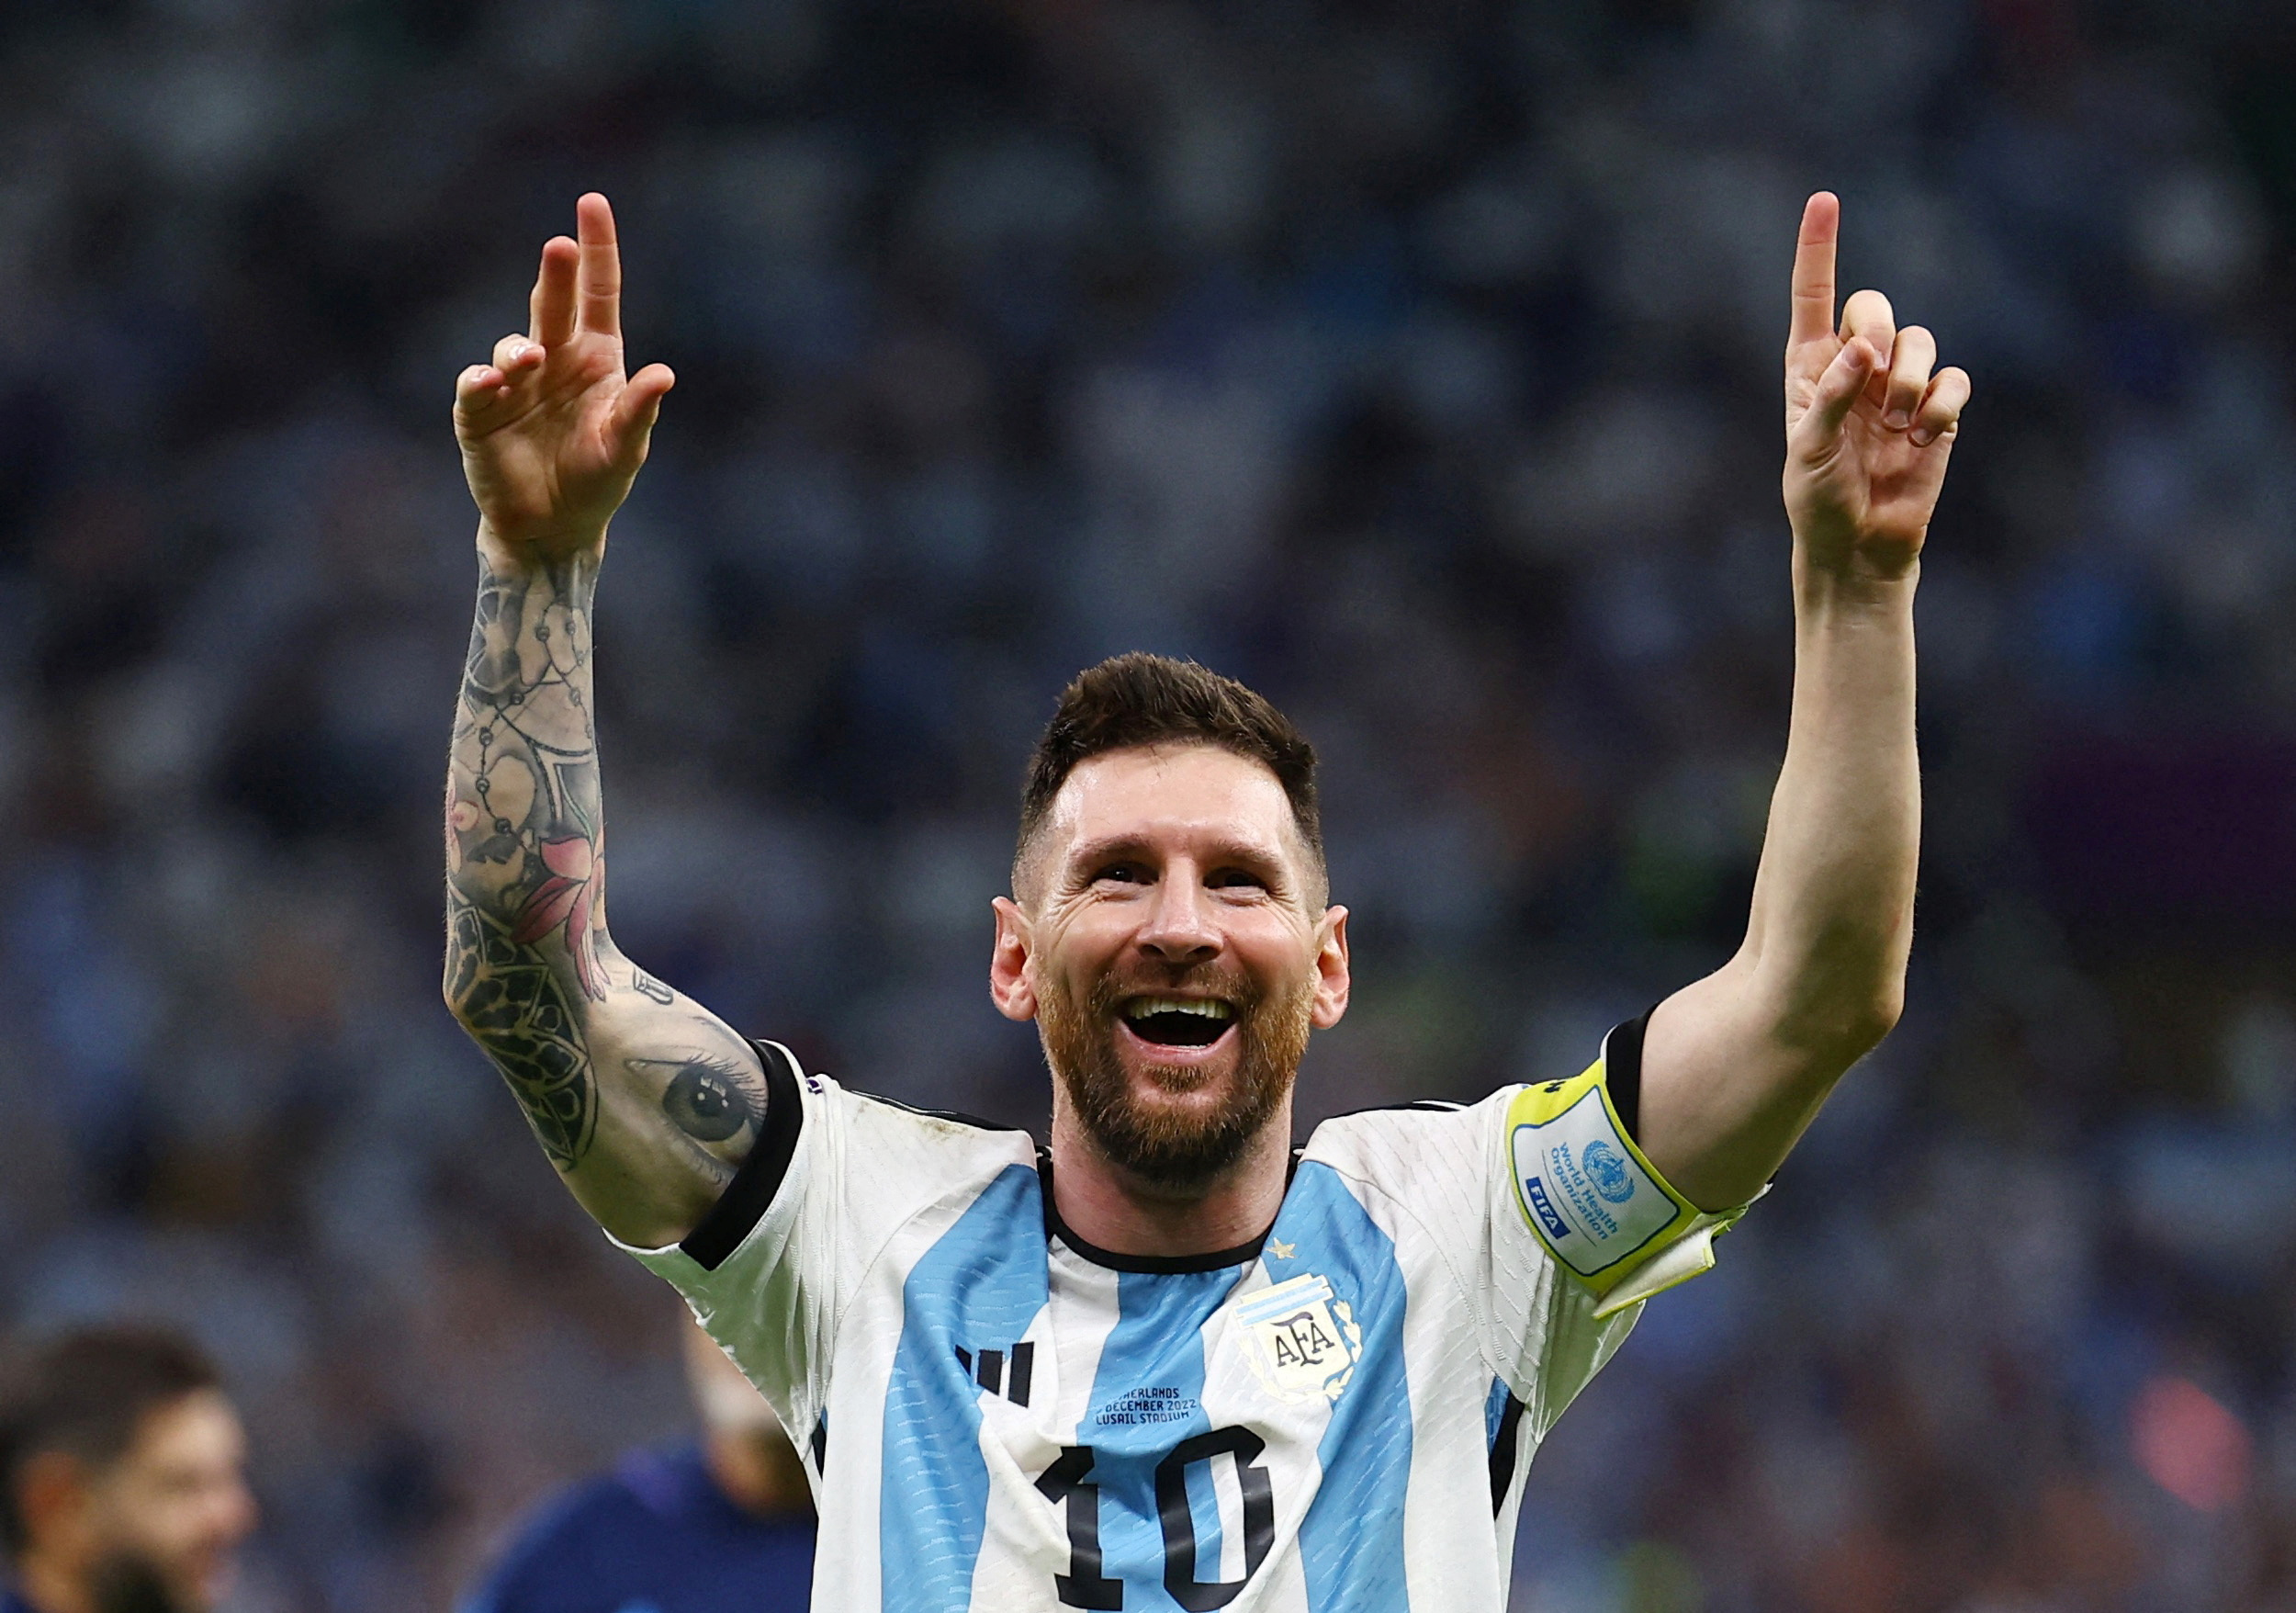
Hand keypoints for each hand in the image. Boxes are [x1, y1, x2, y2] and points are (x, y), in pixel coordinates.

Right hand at [454, 194, 674, 557]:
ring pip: (513, 343)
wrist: (552, 529)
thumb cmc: (595, 482)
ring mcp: (514, 383)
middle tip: (560, 246)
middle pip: (553, 305)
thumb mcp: (625, 449)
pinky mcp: (480, 412)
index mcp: (596, 358)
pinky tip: (493, 381)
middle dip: (556, 274)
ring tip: (531, 360)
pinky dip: (482, 379)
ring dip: (521, 346)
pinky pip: (476, 385)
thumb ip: (640, 411)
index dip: (597, 249)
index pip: (598, 292)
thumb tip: (665, 374)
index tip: (593, 203)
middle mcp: (554, 359)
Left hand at [1782, 192, 1970, 580]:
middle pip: (1875, 307)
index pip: (1814, 297)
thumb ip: (1831, 397)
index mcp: (1810, 368)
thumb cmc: (1817, 502)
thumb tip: (1863, 350)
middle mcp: (1856, 368)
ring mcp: (1899, 388)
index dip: (1819, 248)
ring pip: (1922, 339)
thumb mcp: (1809, 452)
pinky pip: (1955, 380)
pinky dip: (1943, 404)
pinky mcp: (1938, 412)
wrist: (1859, 549)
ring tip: (1898, 424)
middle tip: (1873, 378)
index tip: (1824, 198)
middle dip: (1878, 331)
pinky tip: (1927, 437)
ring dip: (1911, 377)